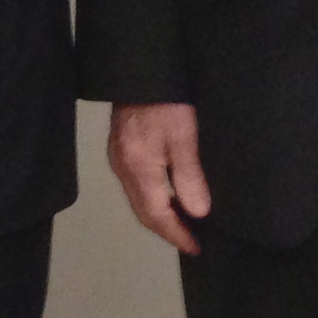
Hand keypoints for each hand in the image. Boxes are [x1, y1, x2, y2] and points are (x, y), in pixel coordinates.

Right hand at [107, 103, 210, 254]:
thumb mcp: (184, 137)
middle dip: (167, 230)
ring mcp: (119, 158)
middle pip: (143, 212)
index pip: (157, 215)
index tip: (196, 248)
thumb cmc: (166, 102)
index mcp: (138, 169)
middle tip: (191, 241)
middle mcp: (123, 168)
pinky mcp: (121, 147)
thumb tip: (198, 214)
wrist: (139, 69)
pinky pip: (136, 186)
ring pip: (138, 200)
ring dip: (160, 216)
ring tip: (184, 224)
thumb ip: (189, 176)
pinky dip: (153, 199)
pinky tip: (168, 195)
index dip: (177, 234)